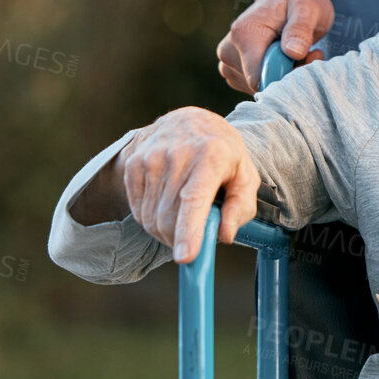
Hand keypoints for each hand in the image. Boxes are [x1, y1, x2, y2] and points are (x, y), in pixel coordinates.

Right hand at [115, 108, 260, 262]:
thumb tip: (224, 236)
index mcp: (211, 156)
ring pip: (151, 217)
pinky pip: (138, 210)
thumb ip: (241, 206)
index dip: (189, 231)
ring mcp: (150, 158)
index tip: (185, 257)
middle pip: (169, 217)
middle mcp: (177, 155)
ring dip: (166, 231)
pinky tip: (167, 206)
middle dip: (180, 240)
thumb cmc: (223, 154)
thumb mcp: (245, 175)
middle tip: (193, 241)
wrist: (189, 121)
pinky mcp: (133, 164)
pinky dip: (152, 219)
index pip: (194, 200)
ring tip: (183, 219)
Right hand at [216, 0, 332, 93]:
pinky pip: (257, 87)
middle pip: (260, 85)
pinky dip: (276, 78)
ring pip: (260, 88)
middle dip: (289, 75)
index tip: (309, 58)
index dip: (287, 76)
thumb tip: (293, 53)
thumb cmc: (298, 2)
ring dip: (285, 77)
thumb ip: (300, 29)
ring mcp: (227, 63)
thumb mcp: (308, 9)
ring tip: (299, 53)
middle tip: (310, 53)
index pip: (260, 79)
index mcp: (242, 35)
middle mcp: (228, 51)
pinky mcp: (233, 72)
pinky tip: (287, 60)